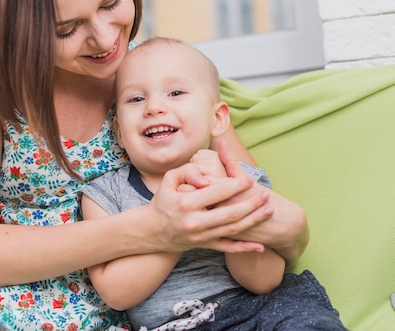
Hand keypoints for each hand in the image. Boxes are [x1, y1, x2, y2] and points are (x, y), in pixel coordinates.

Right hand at [147, 145, 272, 254]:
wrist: (151, 230)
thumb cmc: (163, 200)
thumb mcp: (169, 180)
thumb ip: (188, 171)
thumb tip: (207, 178)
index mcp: (187, 202)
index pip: (218, 192)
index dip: (236, 185)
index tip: (249, 179)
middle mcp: (195, 221)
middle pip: (231, 212)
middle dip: (252, 203)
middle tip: (265, 195)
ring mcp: (200, 236)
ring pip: (233, 229)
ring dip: (253, 220)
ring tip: (268, 210)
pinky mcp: (203, 245)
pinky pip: (227, 248)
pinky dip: (244, 248)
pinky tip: (260, 246)